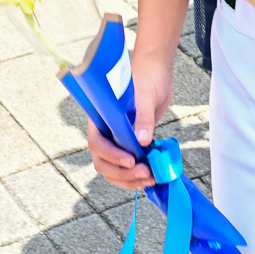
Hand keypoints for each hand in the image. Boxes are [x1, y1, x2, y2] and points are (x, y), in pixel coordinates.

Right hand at [85, 55, 174, 189]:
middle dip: (122, 173)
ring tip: (151, 179)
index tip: (132, 160)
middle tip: (145, 174)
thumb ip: (142, 118)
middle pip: (103, 162)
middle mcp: (106, 133)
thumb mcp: (145, 97)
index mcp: (101, 120)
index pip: (97, 144)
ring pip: (114, 169)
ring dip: (130, 179)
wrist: (157, 74)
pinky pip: (128, 167)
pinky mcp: (131, 146)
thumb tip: (142, 140)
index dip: (112, 156)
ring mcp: (118, 141)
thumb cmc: (147, 79)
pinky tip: (152, 178)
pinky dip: (137, 175)